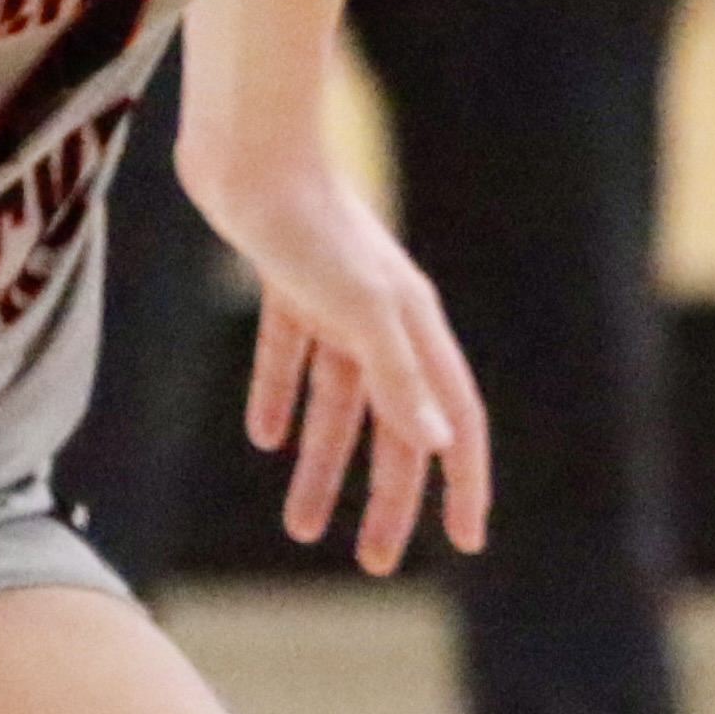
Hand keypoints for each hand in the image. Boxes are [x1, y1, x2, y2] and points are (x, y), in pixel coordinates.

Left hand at [196, 163, 491, 574]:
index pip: (453, 424)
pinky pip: (291, 358)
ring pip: (339, 404)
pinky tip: (264, 436)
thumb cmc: (308, 225)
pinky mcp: (286, 283)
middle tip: (373, 562)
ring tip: (301, 527)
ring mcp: (335, 302)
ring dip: (323, 465)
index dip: (462, 485)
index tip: (466, 543)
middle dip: (387, 497)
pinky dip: (280, 398)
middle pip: (395, 428)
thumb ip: (397, 376)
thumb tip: (436, 446)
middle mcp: (385, 321)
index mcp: (416, 330)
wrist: (248, 150)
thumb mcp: (360, 310)